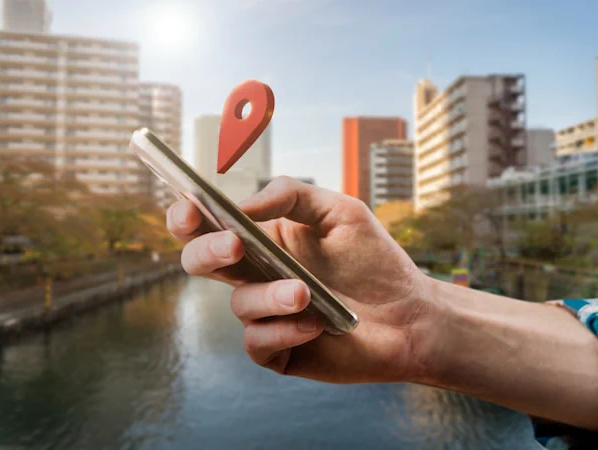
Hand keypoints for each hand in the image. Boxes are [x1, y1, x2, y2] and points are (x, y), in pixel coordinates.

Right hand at [166, 177, 440, 383]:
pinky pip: (257, 342)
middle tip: (236, 244)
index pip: (207, 226)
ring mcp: (264, 315)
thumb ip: (292, 194)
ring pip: (239, 305)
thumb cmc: (374, 261)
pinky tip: (317, 324)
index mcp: (261, 240)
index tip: (189, 207)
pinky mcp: (278, 351)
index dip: (186, 216)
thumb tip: (244, 205)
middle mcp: (255, 276)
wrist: (411, 314)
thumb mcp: (340, 211)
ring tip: (306, 292)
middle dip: (208, 251)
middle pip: (199, 263)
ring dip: (270, 295)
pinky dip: (284, 331)